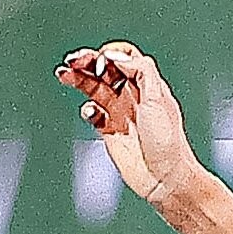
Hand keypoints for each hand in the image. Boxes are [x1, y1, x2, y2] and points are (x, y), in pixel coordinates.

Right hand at [57, 42, 203, 212]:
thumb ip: (141, 71)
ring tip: (64, 74)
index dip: (111, 55)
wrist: (165, 178)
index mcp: (147, 85)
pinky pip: (92, 113)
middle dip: (88, 61)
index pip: (125, 57)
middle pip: (105, 69)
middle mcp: (132, 96)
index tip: (102, 62)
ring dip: (78, 78)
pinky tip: (90, 112)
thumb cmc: (168, 143)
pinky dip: (87, 109)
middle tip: (73, 60)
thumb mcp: (159, 99)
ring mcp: (120, 113)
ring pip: (94, 88)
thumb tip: (116, 57)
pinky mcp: (109, 131)